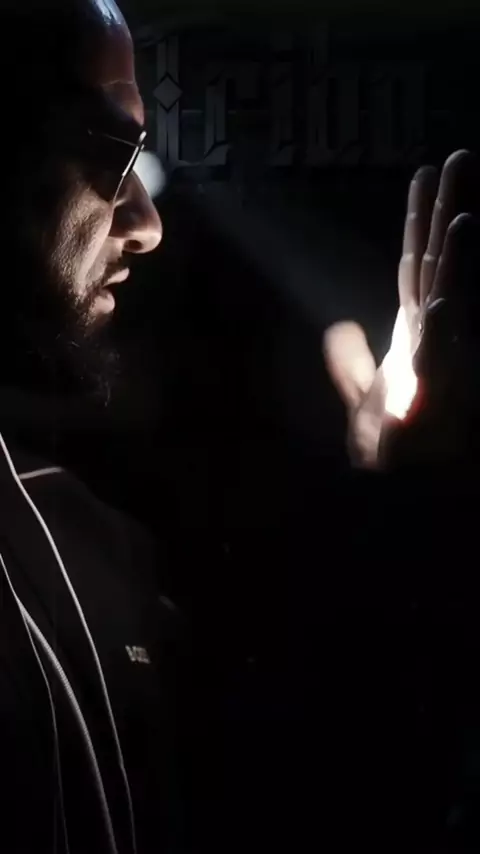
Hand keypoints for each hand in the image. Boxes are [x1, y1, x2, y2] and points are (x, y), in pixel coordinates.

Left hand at [324, 149, 479, 469]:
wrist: (393, 494)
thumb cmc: (387, 450)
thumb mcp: (364, 398)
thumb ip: (352, 364)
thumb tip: (342, 331)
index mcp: (414, 331)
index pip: (416, 263)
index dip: (421, 219)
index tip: (425, 174)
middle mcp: (430, 336)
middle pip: (437, 262)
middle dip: (448, 210)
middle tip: (459, 158)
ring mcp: (436, 359)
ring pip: (445, 290)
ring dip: (454, 246)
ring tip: (463, 200)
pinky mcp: (434, 392)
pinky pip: (440, 347)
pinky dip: (445, 315)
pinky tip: (450, 282)